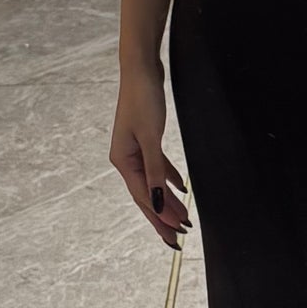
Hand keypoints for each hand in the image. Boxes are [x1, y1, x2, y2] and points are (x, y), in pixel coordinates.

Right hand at [109, 58, 190, 248]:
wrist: (141, 69)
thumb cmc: (143, 98)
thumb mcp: (150, 136)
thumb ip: (155, 171)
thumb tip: (159, 202)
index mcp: (123, 161)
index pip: (144, 197)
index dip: (159, 218)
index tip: (174, 236)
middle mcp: (126, 158)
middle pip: (146, 195)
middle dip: (162, 217)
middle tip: (177, 239)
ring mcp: (135, 149)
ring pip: (153, 182)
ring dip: (168, 200)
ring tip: (183, 219)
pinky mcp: (146, 139)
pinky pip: (158, 166)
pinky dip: (169, 178)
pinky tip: (181, 188)